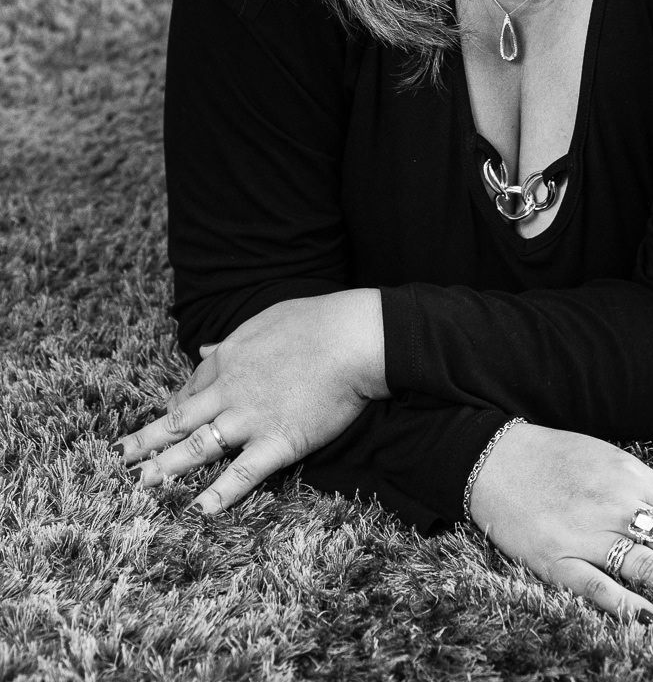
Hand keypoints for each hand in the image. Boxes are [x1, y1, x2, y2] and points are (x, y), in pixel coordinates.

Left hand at [113, 290, 387, 512]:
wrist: (353, 338)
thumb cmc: (317, 322)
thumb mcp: (266, 321)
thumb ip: (233, 341)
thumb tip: (204, 350)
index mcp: (229, 359)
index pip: (192, 388)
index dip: (175, 406)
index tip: (166, 418)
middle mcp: (230, 390)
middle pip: (180, 419)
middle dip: (148, 440)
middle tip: (120, 458)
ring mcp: (250, 419)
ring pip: (197, 448)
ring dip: (166, 468)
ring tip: (141, 485)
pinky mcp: (278, 442)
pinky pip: (242, 474)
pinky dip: (219, 494)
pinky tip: (198, 510)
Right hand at [469, 424, 652, 622]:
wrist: (493, 457)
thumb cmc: (552, 457)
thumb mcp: (605, 458)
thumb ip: (643, 486)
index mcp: (630, 476)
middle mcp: (616, 503)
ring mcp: (587, 533)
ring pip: (649, 565)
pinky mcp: (556, 560)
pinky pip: (596, 586)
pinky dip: (625, 604)